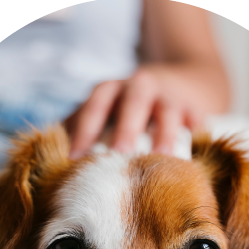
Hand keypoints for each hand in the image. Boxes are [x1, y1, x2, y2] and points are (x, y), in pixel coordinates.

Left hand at [65, 63, 227, 158]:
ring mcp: (170, 96)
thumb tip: (51, 165)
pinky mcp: (195, 107)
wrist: (177, 83)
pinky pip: (197, 120)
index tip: (75, 159)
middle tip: (119, 155)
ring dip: (165, 134)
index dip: (84, 130)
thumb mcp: (102, 111)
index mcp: (111, 90)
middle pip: (133, 103)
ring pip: (168, 111)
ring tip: (162, 158)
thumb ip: (81, 130)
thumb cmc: (127, 108)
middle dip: (126, 128)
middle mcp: (140, 87)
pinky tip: (194, 155)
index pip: (94, 106)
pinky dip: (197, 134)